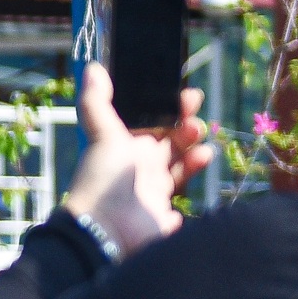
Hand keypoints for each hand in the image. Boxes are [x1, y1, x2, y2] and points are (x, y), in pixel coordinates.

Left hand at [63, 65, 212, 254]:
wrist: (107, 231)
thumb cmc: (104, 180)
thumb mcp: (103, 136)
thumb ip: (98, 103)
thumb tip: (94, 68)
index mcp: (127, 148)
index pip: (153, 123)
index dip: (171, 109)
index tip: (189, 96)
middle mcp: (140, 169)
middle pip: (171, 143)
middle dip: (188, 129)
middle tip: (195, 123)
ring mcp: (152, 194)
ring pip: (180, 168)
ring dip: (195, 155)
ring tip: (203, 150)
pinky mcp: (163, 219)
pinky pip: (179, 203)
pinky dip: (187, 190)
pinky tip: (193, 178)